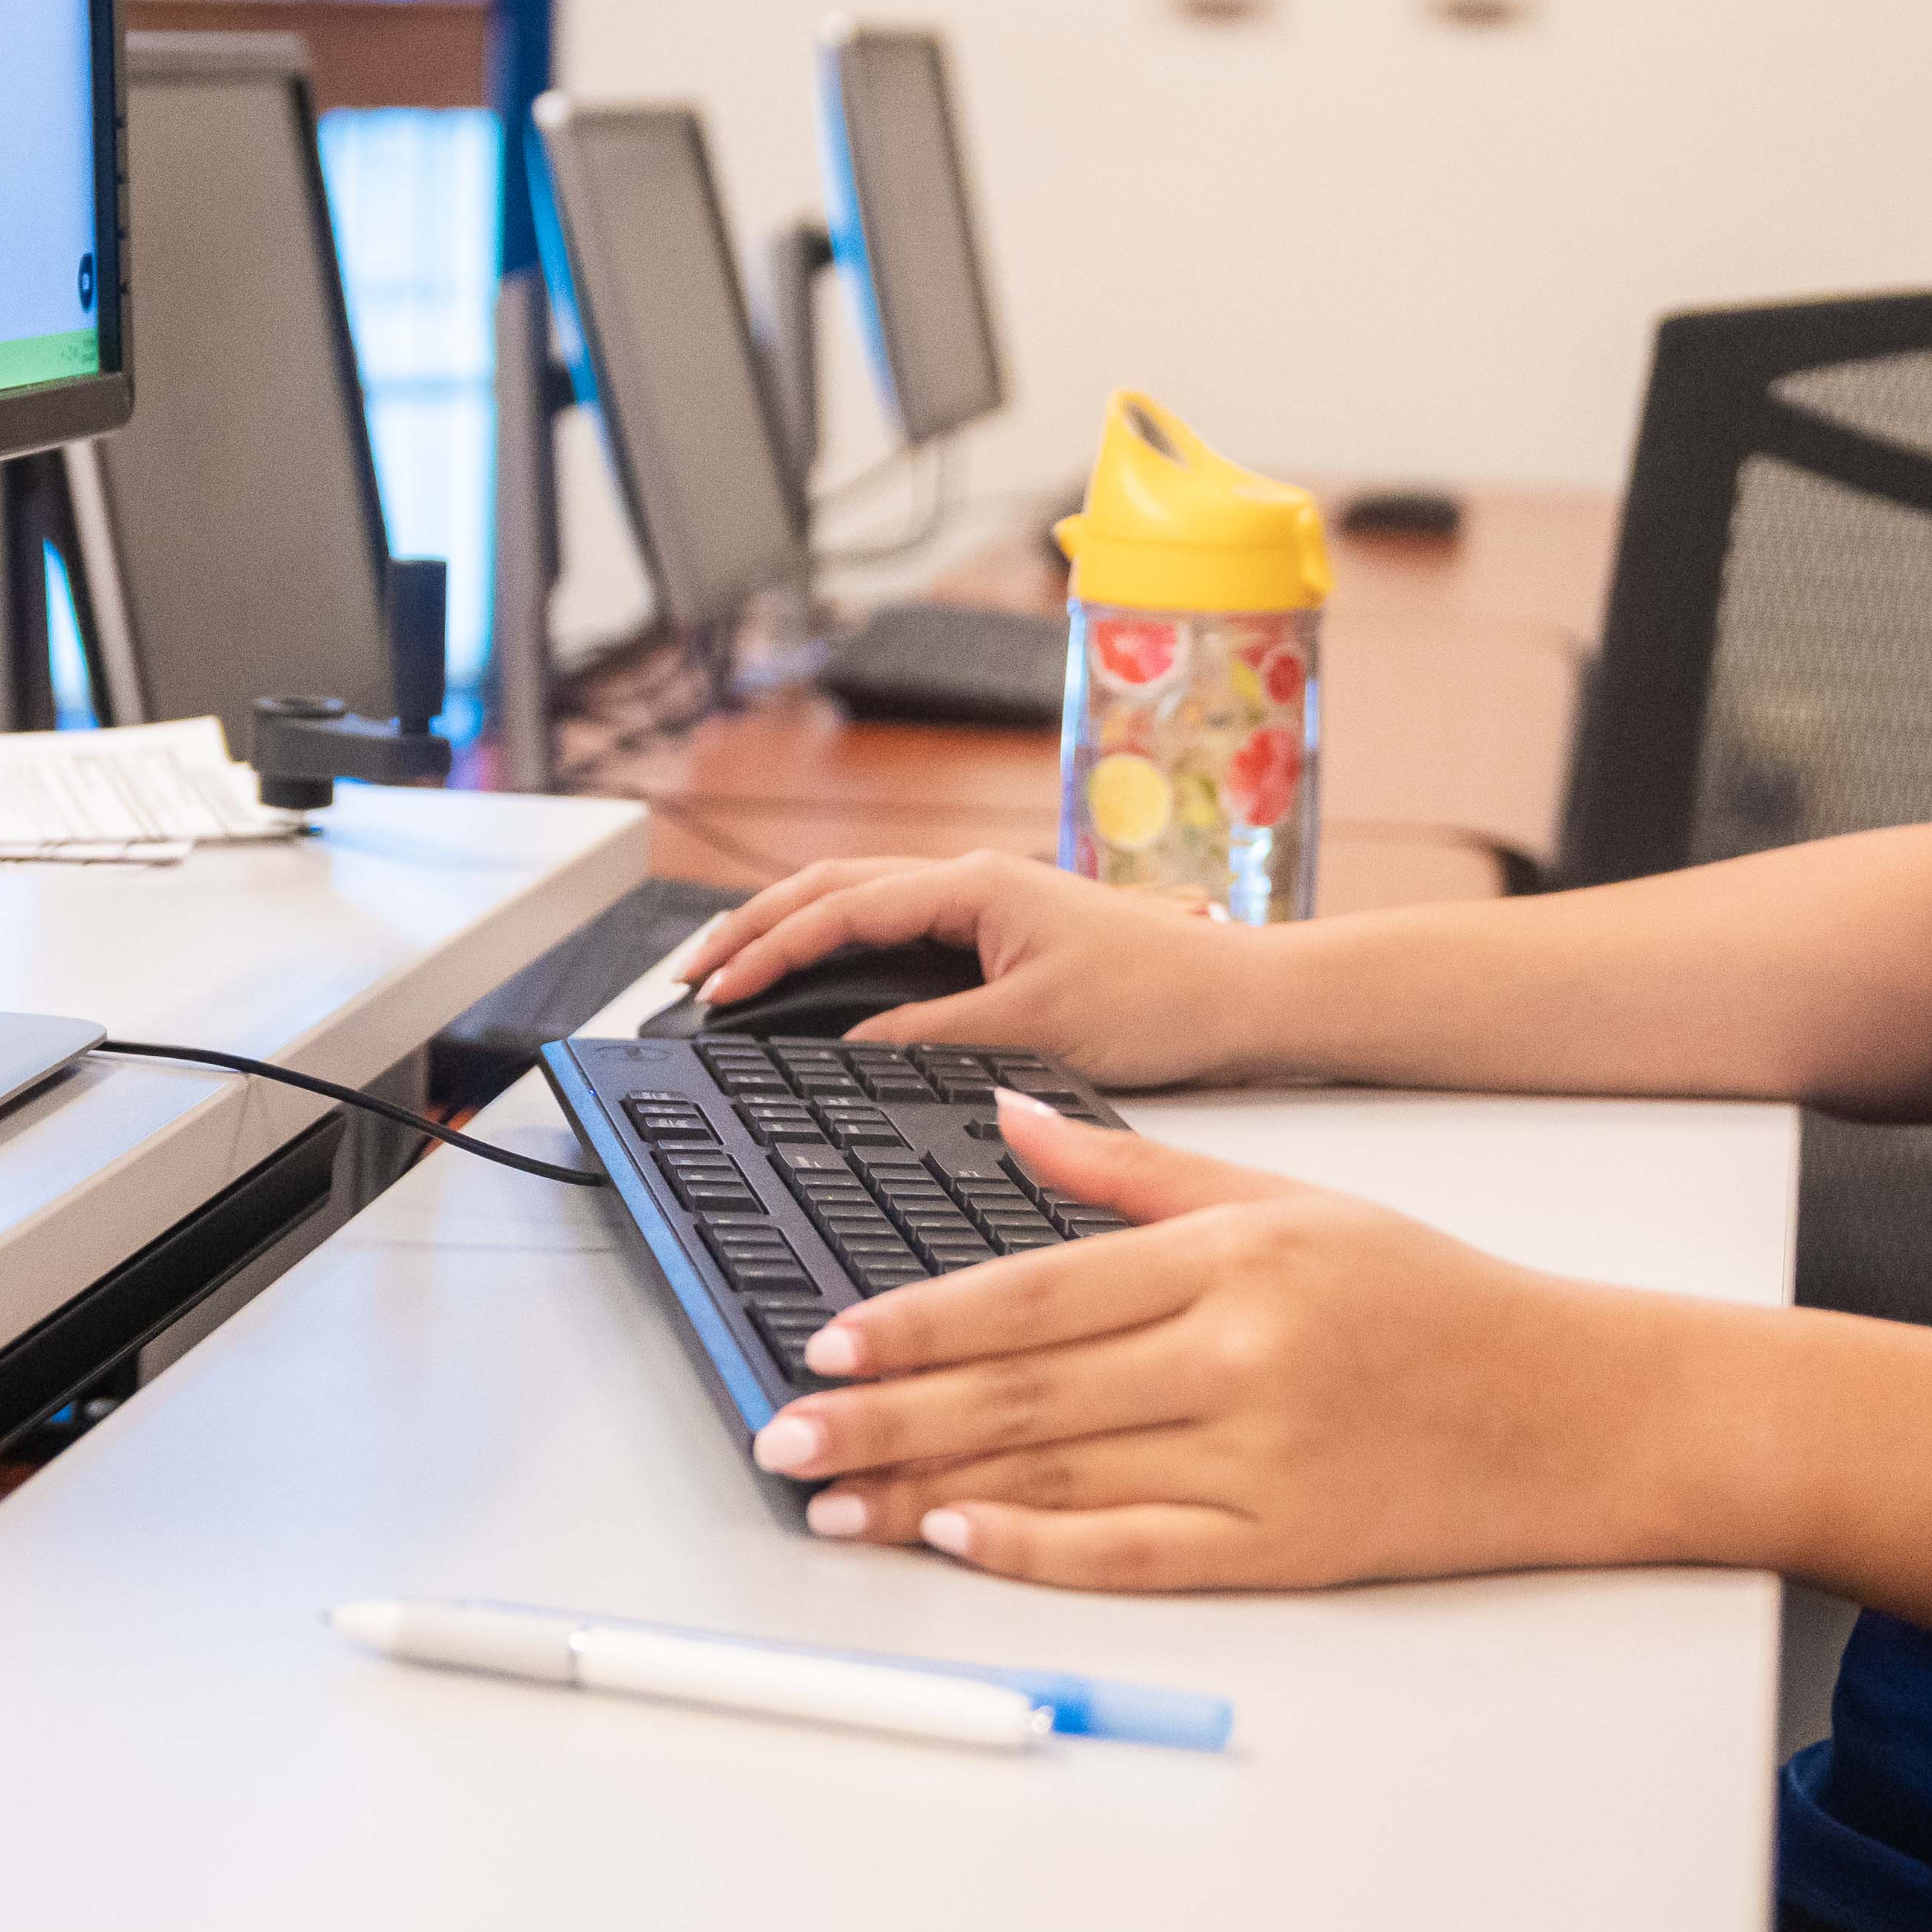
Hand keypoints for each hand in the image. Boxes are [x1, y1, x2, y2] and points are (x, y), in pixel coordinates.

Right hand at [675, 854, 1290, 1089]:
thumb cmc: (1160, 1000)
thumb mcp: (1031, 1030)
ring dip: (790, 928)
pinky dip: (839, 941)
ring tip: (731, 969)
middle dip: (753, 926)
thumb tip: (847, 1053)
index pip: (840, 908)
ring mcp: (987, 899)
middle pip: (833, 885)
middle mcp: (975, 878)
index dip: (768, 951)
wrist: (1242, 994)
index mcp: (975, 884)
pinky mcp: (1003, 930)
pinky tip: (818, 975)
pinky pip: (896, 922)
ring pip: (861, 897)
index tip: (714, 993)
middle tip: (688, 975)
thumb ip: (929, 1037)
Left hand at [748, 1094, 1698, 1588]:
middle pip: (1024, 1391)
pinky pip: (1137, 1555)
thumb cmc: (1435, 1299)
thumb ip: (1134, 1168)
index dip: (919, 1320)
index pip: (1036, 1291)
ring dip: (929, 1492)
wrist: (1577, 1408)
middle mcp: (1238, 1357)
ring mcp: (1259, 1461)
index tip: (827, 1341)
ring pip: (1060, 1477)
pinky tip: (960, 1542)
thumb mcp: (1289, 1196)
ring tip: (832, 1500)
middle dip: (884, 1417)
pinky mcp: (1285, 1549)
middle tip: (781, 1434)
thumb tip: (1006, 1121)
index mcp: (1233, 1259)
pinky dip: (1040, 1551)